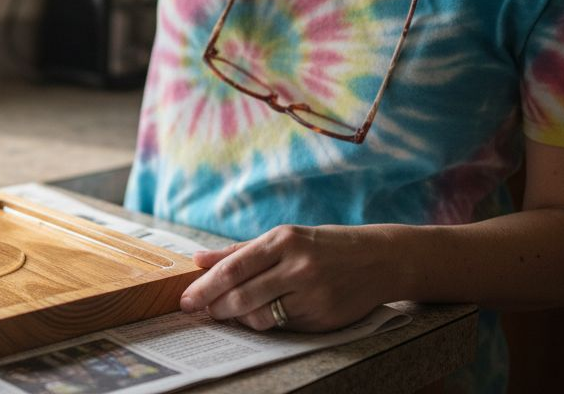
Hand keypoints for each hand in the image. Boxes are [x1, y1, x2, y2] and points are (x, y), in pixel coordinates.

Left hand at [179, 224, 392, 331]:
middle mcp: (297, 266)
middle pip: (241, 295)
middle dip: (215, 307)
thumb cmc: (322, 246)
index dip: (205, 287)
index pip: (233, 268)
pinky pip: (282, 326)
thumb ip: (239, 251)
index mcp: (283, 240)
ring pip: (259, 316)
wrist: (377, 259)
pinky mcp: (322, 317)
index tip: (186, 299)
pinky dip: (265, 324)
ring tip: (230, 313)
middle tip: (200, 311)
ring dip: (238, 319)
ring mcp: (312, 293)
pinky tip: (261, 316)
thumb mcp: (284, 238)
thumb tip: (199, 259)